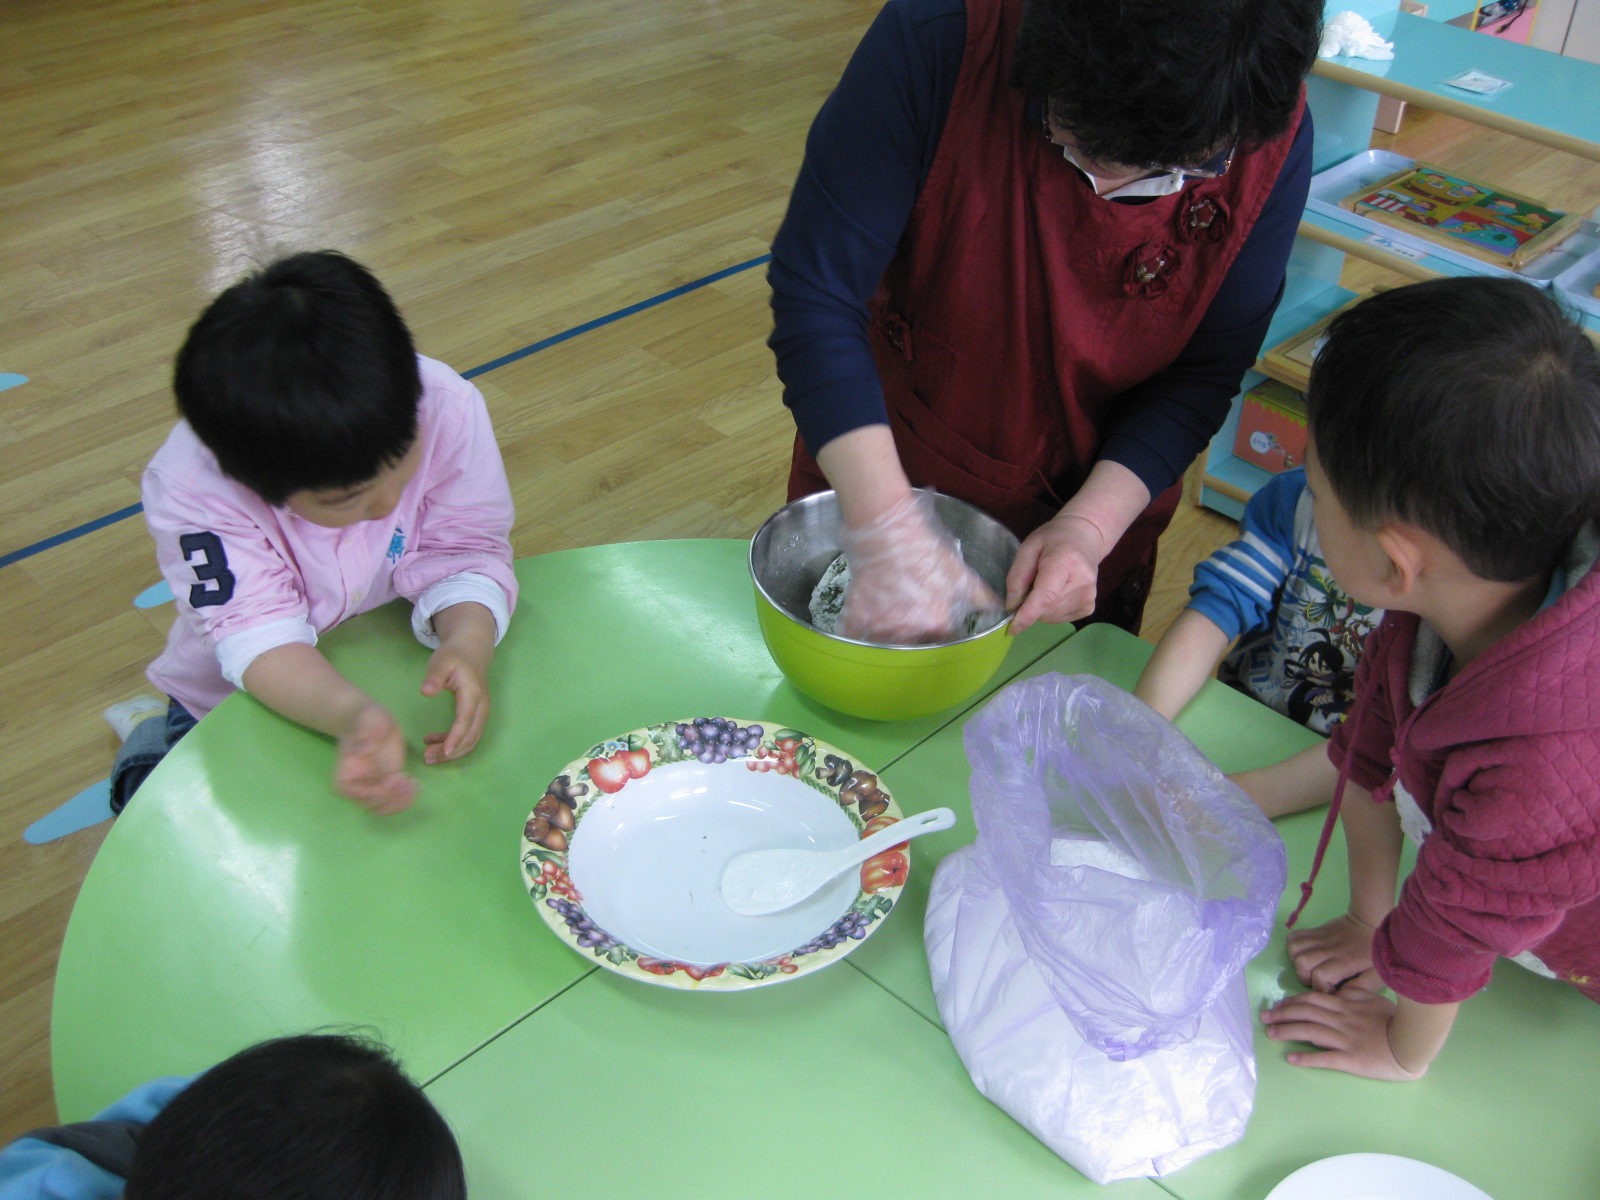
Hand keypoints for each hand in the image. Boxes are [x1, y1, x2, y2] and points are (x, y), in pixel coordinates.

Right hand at [335, 703, 417, 814]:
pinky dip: (406, 800)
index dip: (377, 792)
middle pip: (373, 806)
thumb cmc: (367, 719)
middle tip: (408, 780)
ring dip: (401, 802)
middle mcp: (355, 787)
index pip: (358, 795)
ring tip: (413, 784)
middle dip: (392, 797)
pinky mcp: (386, 785)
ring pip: (384, 808)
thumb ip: (365, 735)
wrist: (373, 720)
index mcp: (344, 775)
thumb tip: (362, 751)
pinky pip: (394, 802)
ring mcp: (372, 788)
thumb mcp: (367, 722)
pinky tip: (416, 786)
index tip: (393, 777)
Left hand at [421, 640, 490, 763]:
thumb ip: (434, 677)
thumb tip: (426, 691)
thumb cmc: (454, 657)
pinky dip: (454, 744)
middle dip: (450, 751)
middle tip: (427, 758)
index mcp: (472, 694)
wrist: (472, 651)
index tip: (441, 753)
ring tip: (430, 755)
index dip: (454, 739)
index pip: (465, 721)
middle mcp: (481, 707)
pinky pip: (470, 736)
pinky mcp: (478, 716)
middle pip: (470, 736)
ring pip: (472, 740)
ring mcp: (482, 713)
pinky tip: (435, 741)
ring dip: (453, 752)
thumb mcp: (441, 662)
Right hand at [838, 493, 999, 643]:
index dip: (940, 633)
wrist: (887, 532)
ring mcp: (881, 627)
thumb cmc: (926, 551)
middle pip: (914, 646)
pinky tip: (863, 624)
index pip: (944, 642)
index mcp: (937, 624)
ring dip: (889, 638)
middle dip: (915, 637)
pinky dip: (859, 635)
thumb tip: (1000, 610)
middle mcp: (910, 632)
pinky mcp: (858, 618)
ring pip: (886, 646)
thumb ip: (981, 597)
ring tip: (891, 618)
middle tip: (912, 616)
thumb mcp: (960, 573)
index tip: (936, 624)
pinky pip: (856, 637)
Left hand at [1005, 512, 1107, 633]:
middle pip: (1045, 609)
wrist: (1084, 538)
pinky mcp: (1089, 607)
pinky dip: (1050, 611)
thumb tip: (1012, 606)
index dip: (1028, 614)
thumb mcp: (1028, 548)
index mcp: (1066, 562)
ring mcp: (1089, 597)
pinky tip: (1055, 593)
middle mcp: (1082, 582)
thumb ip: (1017, 576)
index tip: (1012, 628)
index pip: (1046, 595)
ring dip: (1039, 608)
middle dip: (1029, 605)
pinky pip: (1059, 619)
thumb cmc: (1053, 540)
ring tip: (1045, 585)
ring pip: (1051, 617)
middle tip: (1031, 584)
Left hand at [1261, 989, 1425, 1080]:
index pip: (1312, 1000)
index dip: (1291, 1001)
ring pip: (1310, 1032)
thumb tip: (1337, 990)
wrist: (1414, 1044)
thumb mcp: (1374, 999)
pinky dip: (1307, 1058)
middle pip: (1305, 1013)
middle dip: (1282, 1014)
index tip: (1278, 1004)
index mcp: (1347, 1005)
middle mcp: (1342, 1020)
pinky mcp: (1352, 1060)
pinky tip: (1292, 1059)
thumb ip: (1354, 993)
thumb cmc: (1396, 1021)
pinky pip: (1326, 1058)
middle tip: (1264, 1017)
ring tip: (1271, 1034)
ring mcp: (1346, 1040)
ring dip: (1287, 1032)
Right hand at [1287, 912, 1380, 992]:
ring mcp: (1320, 938)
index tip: (1331, 991)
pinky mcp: (1314, 931)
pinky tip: (1304, 954)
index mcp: (1347, 961)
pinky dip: (1293, 947)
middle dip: (1304, 977)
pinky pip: (1294, 936)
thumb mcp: (1379, 974)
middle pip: (1302, 963)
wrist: (1372, 921)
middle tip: (1316, 981)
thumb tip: (1343, 997)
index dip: (1321, 989)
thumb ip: (1363, 988)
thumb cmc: (1377, 953)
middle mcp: (1330, 949)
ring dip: (1297, 962)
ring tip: (1308, 968)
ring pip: (1294, 949)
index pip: (1321, 976)